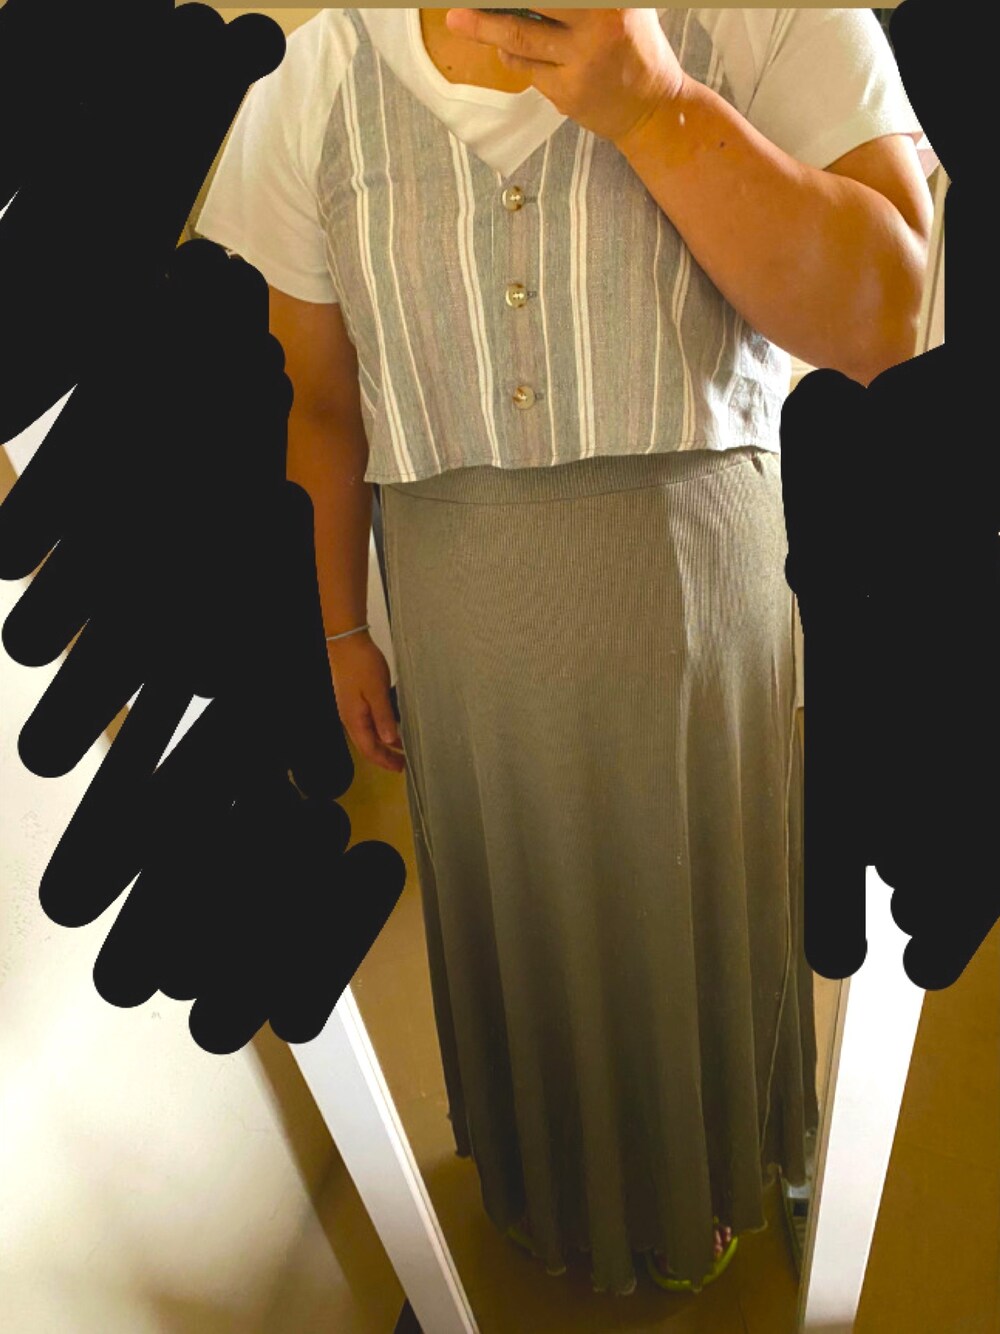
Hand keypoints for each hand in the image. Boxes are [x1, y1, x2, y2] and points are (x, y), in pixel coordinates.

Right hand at [327, 633, 405, 772]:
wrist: (346, 641)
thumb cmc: (360, 662)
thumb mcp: (377, 691)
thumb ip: (384, 717)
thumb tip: (391, 740)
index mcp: (354, 718)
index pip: (369, 749)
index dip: (385, 761)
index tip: (400, 768)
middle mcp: (350, 717)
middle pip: (367, 744)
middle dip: (385, 755)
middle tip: (403, 762)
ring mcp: (350, 708)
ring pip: (367, 733)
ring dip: (383, 742)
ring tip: (400, 747)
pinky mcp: (353, 699)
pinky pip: (366, 721)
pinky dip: (380, 728)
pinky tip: (390, 725)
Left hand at [444, 8, 685, 145]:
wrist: (654, 108)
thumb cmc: (632, 46)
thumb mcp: (620, 6)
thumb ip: (579, 2)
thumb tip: (522, 2)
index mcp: (611, 0)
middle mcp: (598, 26)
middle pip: (530, 3)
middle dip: (491, 4)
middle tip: (460, 2)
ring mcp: (581, 63)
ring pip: (519, 39)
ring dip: (484, 28)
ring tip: (458, 18)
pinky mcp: (568, 94)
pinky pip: (528, 70)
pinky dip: (513, 58)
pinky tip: (508, 52)